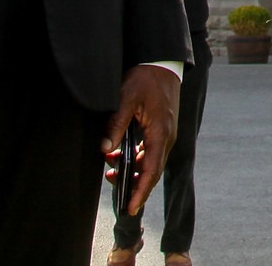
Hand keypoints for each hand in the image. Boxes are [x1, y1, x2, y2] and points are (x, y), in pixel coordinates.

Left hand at [102, 66, 180, 215]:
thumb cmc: (146, 78)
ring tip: (112, 173)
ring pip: (151, 162)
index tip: (131, 208)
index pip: (151, 169)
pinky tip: (120, 157)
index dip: (141, 191)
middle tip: (122, 203)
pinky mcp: (162, 129)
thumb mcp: (127, 98)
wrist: (162, 62)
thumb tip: (105, 150)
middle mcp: (166, 136)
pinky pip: (151, 152)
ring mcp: (166, 133)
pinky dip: (137, 159)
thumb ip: (116, 124)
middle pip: (153, 170)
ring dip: (134, 172)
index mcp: (160, 132)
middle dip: (137, 187)